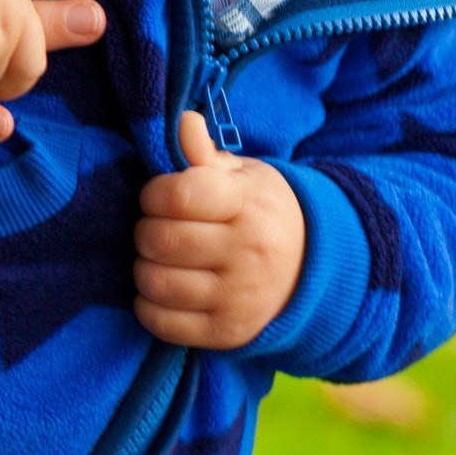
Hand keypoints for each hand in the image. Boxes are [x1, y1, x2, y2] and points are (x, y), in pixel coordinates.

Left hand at [133, 111, 305, 348]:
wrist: (311, 269)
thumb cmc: (261, 212)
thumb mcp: (243, 175)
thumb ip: (205, 153)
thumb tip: (183, 121)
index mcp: (248, 205)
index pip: (180, 195)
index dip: (155, 192)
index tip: (158, 195)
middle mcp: (246, 254)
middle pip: (163, 239)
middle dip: (145, 229)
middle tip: (156, 226)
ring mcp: (237, 298)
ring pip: (157, 282)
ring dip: (144, 267)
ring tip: (158, 257)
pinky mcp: (226, 333)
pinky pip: (162, 323)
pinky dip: (148, 304)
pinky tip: (162, 288)